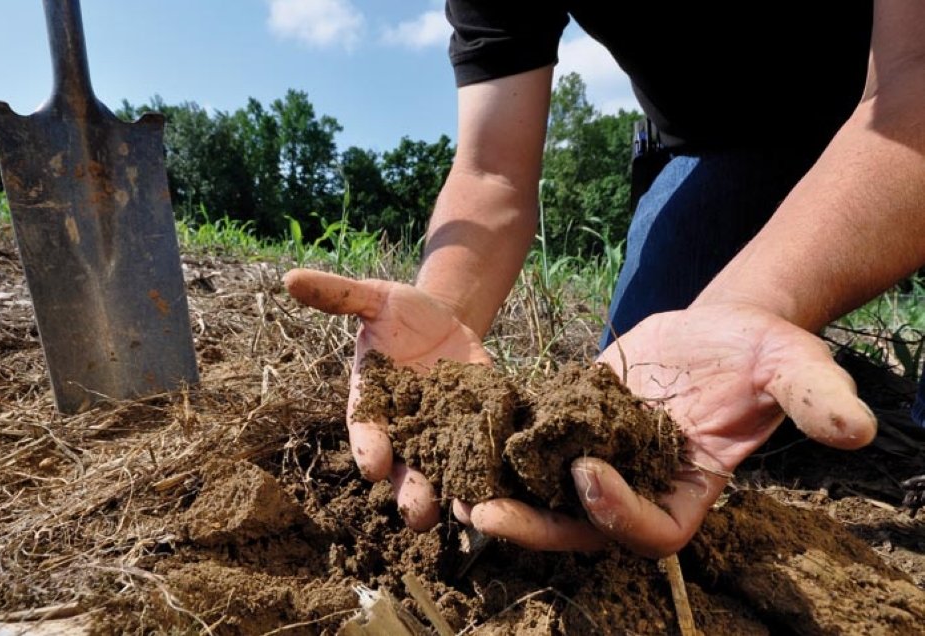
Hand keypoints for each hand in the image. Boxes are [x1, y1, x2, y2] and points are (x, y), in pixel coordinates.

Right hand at [283, 268, 490, 528]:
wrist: (445, 319)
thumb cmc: (400, 312)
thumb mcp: (374, 298)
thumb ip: (339, 296)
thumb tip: (290, 278)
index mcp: (373, 405)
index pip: (366, 434)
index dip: (369, 448)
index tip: (373, 465)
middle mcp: (404, 431)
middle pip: (404, 473)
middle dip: (411, 494)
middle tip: (417, 512)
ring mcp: (441, 437)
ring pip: (443, 479)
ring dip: (452, 499)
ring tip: (464, 513)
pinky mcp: (477, 432)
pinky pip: (482, 461)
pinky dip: (491, 477)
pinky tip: (504, 489)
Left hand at [465, 302, 876, 556]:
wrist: (718, 326)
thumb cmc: (760, 350)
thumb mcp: (793, 366)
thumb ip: (815, 395)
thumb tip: (854, 428)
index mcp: (689, 489)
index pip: (650, 531)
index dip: (616, 514)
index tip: (586, 470)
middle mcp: (638, 486)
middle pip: (582, 529)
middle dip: (536, 526)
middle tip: (484, 516)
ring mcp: (600, 460)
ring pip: (545, 497)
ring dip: (501, 497)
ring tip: (452, 491)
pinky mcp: (569, 427)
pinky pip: (528, 450)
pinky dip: (495, 450)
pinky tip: (455, 438)